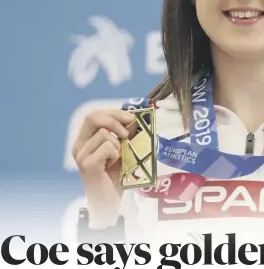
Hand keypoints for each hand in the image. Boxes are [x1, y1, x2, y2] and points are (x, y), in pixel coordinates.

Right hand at [72, 109, 135, 227]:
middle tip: (130, 128)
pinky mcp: (87, 165)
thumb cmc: (114, 177)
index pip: (94, 115)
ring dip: (118, 145)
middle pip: (92, 117)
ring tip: (116, 159)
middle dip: (115, 118)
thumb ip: (122, 136)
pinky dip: (116, 154)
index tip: (130, 117)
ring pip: (105, 134)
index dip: (113, 112)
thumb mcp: (119, 151)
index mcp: (84, 141)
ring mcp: (81, 155)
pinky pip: (107, 147)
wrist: (108, 202)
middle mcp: (79, 146)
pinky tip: (113, 166)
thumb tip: (134, 119)